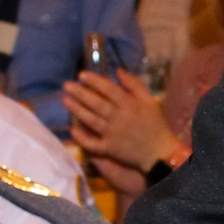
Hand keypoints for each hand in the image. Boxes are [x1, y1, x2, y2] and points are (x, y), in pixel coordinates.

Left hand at [62, 68, 180, 173]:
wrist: (159, 152)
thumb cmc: (155, 124)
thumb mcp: (149, 100)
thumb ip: (134, 84)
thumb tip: (117, 70)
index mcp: (130, 105)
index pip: (109, 90)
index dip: (94, 81)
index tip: (81, 74)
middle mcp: (119, 118)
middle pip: (97, 104)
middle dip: (80, 93)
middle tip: (66, 85)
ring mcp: (113, 135)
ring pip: (91, 121)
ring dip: (77, 110)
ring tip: (65, 99)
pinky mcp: (110, 149)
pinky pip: (93, 144)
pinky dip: (82, 138)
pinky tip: (72, 129)